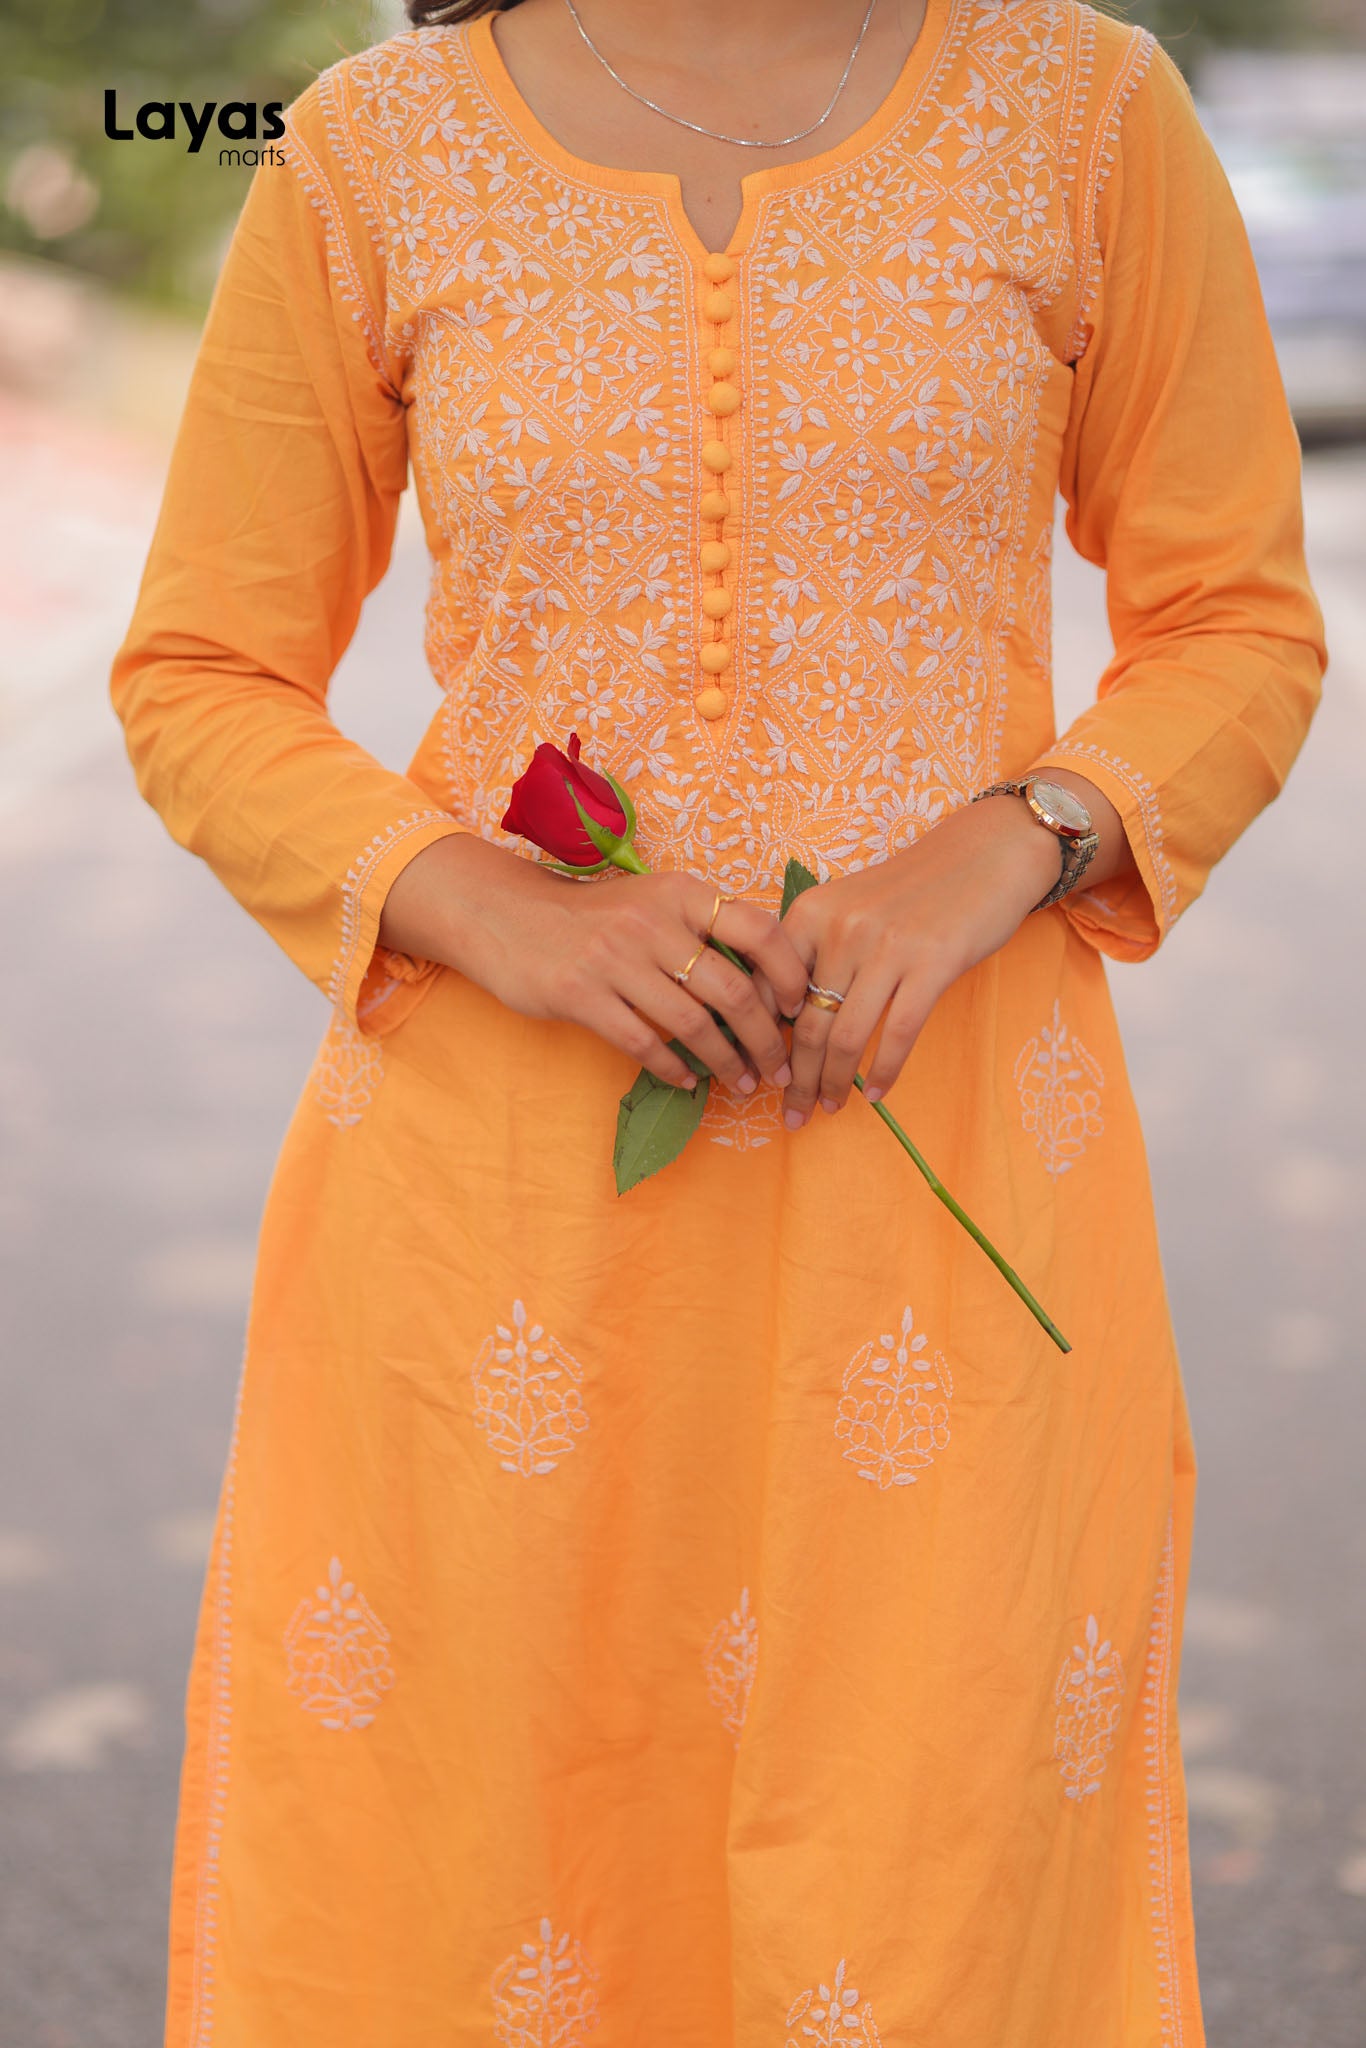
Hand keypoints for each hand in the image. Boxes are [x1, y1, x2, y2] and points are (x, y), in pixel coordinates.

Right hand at [378, 834, 808, 1094]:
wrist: (506, 916)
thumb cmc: (595, 918)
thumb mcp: (653, 902)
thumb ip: (704, 929)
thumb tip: (772, 978)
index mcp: (681, 893)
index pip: (760, 929)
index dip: (791, 975)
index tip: (799, 1010)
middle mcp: (653, 922)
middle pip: (734, 990)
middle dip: (767, 1038)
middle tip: (780, 1066)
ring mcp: (615, 959)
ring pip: (694, 1025)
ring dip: (728, 1063)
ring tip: (743, 1082)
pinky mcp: (582, 995)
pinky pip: (645, 1044)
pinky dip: (676, 1070)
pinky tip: (688, 1082)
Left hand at [769, 794, 1067, 1127]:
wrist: (985, 855)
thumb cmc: (912, 890)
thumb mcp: (849, 907)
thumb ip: (815, 951)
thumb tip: (785, 1019)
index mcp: (811, 912)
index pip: (767, 988)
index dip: (758, 1039)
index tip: (760, 1075)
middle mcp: (842, 928)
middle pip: (805, 1022)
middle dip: (794, 1077)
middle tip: (790, 1112)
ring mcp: (887, 946)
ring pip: (845, 1035)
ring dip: (832, 1083)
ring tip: (827, 1109)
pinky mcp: (932, 963)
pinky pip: (897, 1033)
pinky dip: (882, 1072)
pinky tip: (875, 1094)